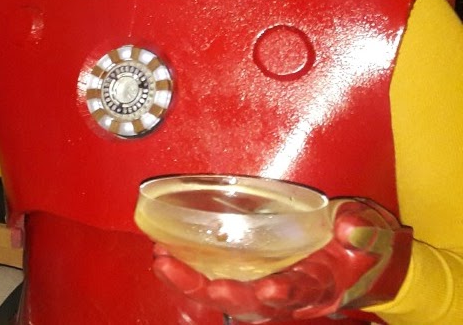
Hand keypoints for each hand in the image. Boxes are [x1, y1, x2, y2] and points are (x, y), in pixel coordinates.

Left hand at [152, 198, 411, 321]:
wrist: (355, 260)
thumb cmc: (357, 245)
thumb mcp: (367, 233)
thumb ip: (361, 230)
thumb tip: (350, 227)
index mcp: (320, 283)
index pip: (303, 290)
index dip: (288, 292)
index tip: (273, 288)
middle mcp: (289, 292)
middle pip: (255, 303)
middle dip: (229, 296)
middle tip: (206, 285)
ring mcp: (265, 285)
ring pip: (227, 293)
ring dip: (194, 283)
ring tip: (164, 264)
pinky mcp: (247, 274)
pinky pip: (214, 278)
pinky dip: (189, 270)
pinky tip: (163, 255)